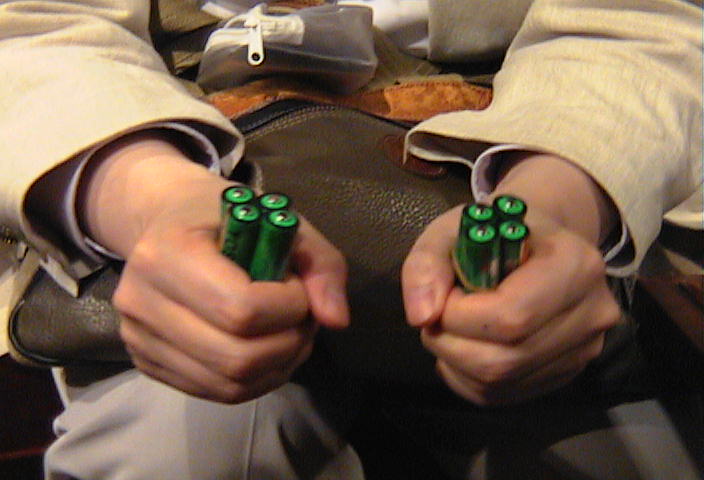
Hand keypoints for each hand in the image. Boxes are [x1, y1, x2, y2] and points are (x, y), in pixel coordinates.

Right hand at [78, 132, 348, 402]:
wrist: (168, 224)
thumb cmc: (230, 217)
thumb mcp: (283, 221)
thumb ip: (321, 265)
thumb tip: (337, 321)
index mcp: (167, 252)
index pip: (241, 309)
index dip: (289, 308)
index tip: (298, 286)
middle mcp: (139, 301)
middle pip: (236, 357)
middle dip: (289, 342)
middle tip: (301, 317)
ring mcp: (138, 339)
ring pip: (229, 384)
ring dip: (279, 365)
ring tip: (289, 333)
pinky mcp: (146, 365)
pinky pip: (217, 393)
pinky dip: (257, 379)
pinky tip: (268, 350)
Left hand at [401, 152, 620, 405]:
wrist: (538, 239)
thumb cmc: (494, 229)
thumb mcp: (452, 229)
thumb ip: (427, 264)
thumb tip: (421, 317)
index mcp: (573, 263)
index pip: (509, 317)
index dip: (458, 316)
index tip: (442, 295)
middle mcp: (593, 312)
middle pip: (503, 361)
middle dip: (450, 344)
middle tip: (437, 316)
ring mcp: (586, 348)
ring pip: (500, 383)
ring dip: (455, 363)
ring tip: (450, 328)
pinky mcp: (569, 372)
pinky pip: (504, 395)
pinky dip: (467, 378)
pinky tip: (464, 348)